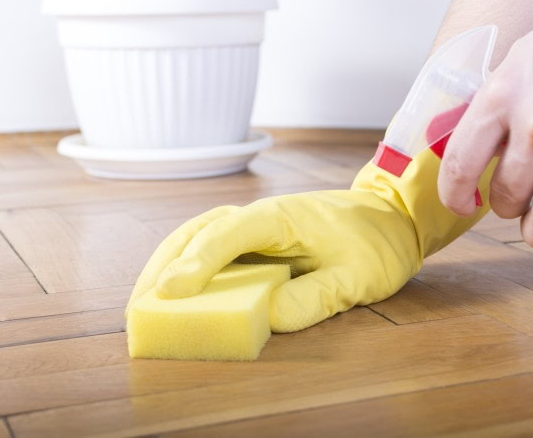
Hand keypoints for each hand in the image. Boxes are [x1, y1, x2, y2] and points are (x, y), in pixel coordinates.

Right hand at [127, 148, 492, 331]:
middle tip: (139, 305)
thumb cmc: (377, 243)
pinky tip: (178, 293)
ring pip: (199, 237)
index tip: (169, 291)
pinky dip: (190, 266)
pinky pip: (214, 249)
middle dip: (165, 266)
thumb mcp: (358, 277)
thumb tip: (267, 317)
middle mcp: (261, 216)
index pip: (227, 234)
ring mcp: (257, 225)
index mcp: (281, 217)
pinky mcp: (258, 239)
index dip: (196, 263)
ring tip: (145, 302)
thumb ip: (315, 298)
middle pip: (198, 232)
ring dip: (169, 265)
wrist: (393, 218)